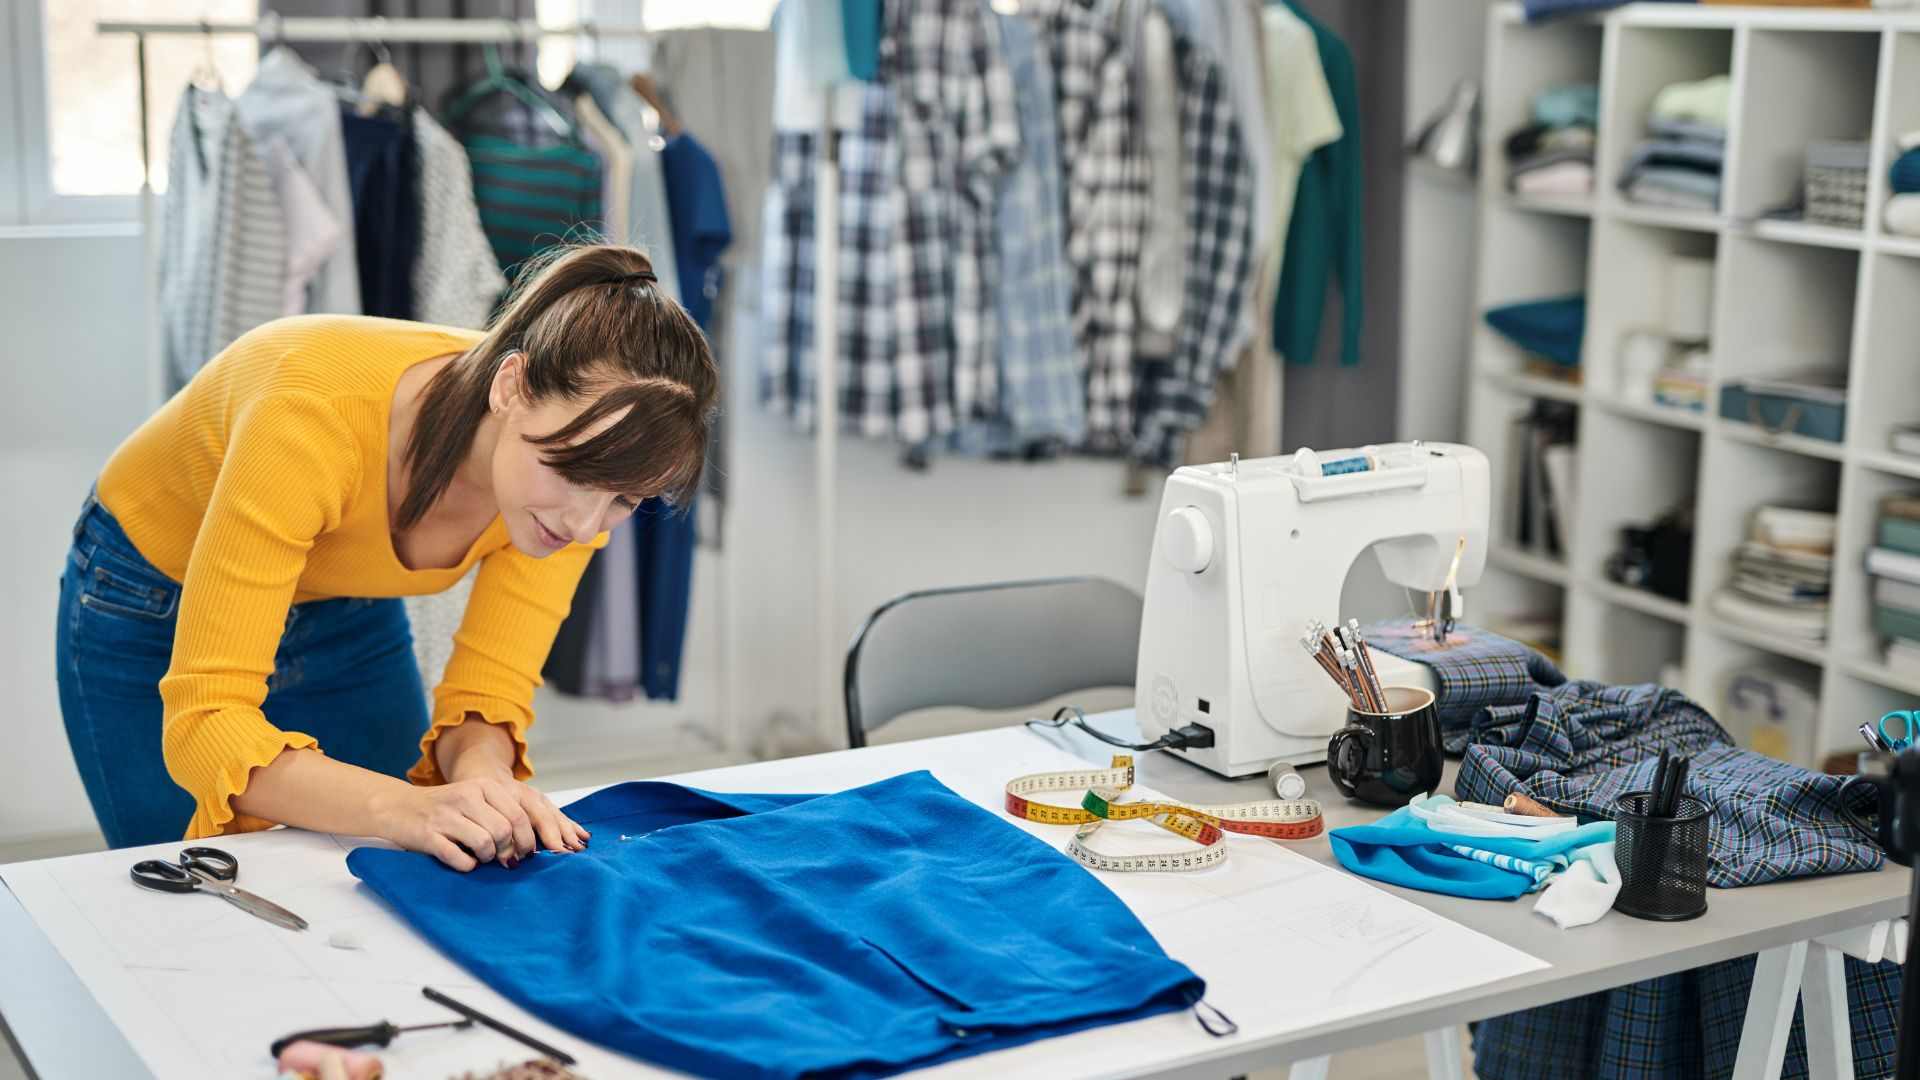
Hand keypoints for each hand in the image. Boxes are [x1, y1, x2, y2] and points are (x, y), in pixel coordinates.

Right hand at [374, 773, 590, 872]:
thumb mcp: (475, 799)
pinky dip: (467, 865)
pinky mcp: (428, 836)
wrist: (397, 808)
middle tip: (506, 860)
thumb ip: (502, 813)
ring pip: (486, 844)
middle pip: (505, 832)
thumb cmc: (445, 808)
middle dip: (510, 851)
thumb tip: (531, 844)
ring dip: (488, 858)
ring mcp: (446, 816)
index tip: (527, 853)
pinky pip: (461, 859)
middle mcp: (466, 797)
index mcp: (483, 786)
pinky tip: (464, 861)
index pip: (520, 815)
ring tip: (482, 857)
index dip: (528, 839)